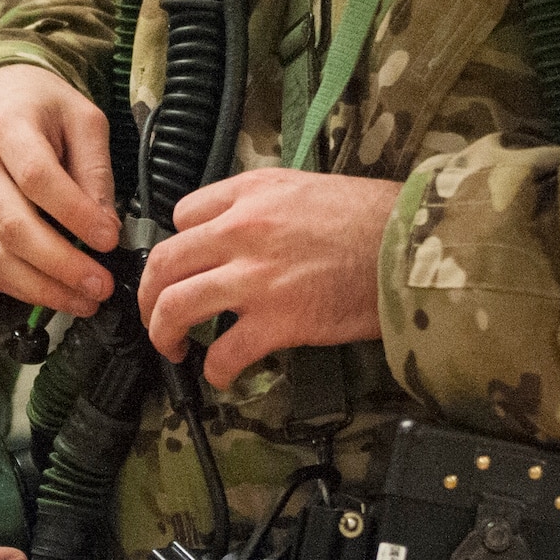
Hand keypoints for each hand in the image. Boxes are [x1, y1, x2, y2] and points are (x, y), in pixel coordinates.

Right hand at [0, 65, 119, 316]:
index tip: (110, 238)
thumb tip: (106, 228)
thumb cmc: (41, 105)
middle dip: (61, 264)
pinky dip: (23, 288)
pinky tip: (57, 294)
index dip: (75, 214)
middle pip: (12, 225)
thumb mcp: (82, 118)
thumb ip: (95, 170)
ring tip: (85, 301)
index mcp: (6, 126)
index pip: (37, 178)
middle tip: (102, 285)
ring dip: (43, 288)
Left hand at [138, 170, 400, 389]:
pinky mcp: (277, 321)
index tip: (182, 267)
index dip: (178, 245)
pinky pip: (224, 352)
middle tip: (153, 313)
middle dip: (147, 294)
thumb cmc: (371, 217)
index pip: (181, 215)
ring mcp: (255, 277)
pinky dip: (214, 369)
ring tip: (172, 346)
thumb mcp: (305, 186)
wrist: (412, 244)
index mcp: (249, 193)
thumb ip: (262, 203)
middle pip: (164, 262)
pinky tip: (220, 374)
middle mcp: (241, 231)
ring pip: (176, 305)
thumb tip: (236, 230)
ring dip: (163, 332)